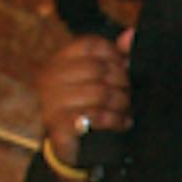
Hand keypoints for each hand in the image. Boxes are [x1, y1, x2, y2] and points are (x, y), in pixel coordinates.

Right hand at [34, 32, 132, 165]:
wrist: (73, 146)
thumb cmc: (89, 106)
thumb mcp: (101, 79)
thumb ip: (116, 57)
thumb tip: (131, 34)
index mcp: (59, 61)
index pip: (91, 44)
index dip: (115, 56)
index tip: (125, 70)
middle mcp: (50, 77)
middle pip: (98, 69)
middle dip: (122, 83)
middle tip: (129, 95)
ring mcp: (50, 101)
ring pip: (100, 93)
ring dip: (121, 104)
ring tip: (125, 110)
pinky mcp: (58, 125)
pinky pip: (95, 116)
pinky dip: (115, 120)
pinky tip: (122, 123)